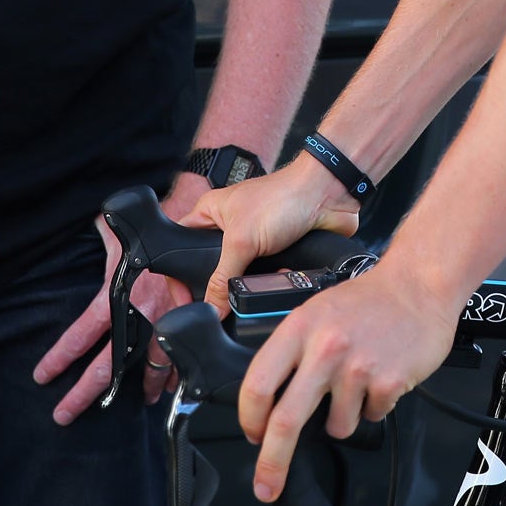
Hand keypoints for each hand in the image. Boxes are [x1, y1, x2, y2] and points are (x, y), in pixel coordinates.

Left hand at [33, 175, 208, 421]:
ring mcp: (167, 323)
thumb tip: (97, 226)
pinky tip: (176, 383)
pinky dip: (179, 372)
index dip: (59, 358)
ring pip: (151, 368)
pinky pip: (183, 354)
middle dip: (83, 394)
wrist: (201, 224)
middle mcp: (140, 317)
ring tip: (138, 402)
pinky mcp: (191, 320)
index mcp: (116, 297)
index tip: (43, 375)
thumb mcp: (121, 234)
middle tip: (65, 413)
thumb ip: (106, 240)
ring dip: (142, 388)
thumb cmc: (159, 226)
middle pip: (106, 367)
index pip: (80, 336)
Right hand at [195, 159, 359, 313]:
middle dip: (218, 286)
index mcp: (210, 213)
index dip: (177, 276)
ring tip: (250, 290)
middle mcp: (228, 228)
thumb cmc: (284, 196)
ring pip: (238, 278)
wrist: (328, 196)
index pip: (180, 248)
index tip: (184, 302)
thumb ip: (223, 277)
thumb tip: (211, 308)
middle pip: (209, 269)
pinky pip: (263, 279)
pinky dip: (269, 284)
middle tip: (218, 304)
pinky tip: (274, 282)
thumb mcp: (242, 239)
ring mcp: (252, 242)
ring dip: (246, 286)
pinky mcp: (274, 254)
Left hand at [236, 261, 457, 502]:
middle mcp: (325, 348)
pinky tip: (381, 376)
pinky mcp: (389, 382)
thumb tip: (269, 400)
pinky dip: (375, 405)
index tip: (253, 435)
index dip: (249, 419)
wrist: (418, 285)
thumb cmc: (367, 300)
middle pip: (286, 421)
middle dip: (273, 462)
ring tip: (358, 382)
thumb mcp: (316, 312)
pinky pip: (371, 416)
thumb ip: (292, 351)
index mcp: (300, 328)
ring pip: (336, 426)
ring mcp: (358, 367)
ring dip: (344, 416)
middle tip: (267, 485)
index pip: (258, 384)